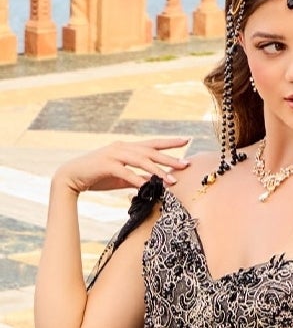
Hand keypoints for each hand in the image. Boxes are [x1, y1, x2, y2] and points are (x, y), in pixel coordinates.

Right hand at [54, 137, 192, 194]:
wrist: (72, 176)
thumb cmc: (97, 176)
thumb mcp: (121, 178)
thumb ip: (136, 179)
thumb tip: (152, 184)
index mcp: (126, 148)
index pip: (152, 144)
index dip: (169, 143)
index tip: (186, 141)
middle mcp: (122, 148)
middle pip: (150, 152)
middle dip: (169, 158)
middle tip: (186, 163)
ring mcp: (113, 154)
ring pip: (141, 161)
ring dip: (157, 171)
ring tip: (172, 180)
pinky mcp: (106, 164)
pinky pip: (125, 172)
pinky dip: (137, 179)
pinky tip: (146, 187)